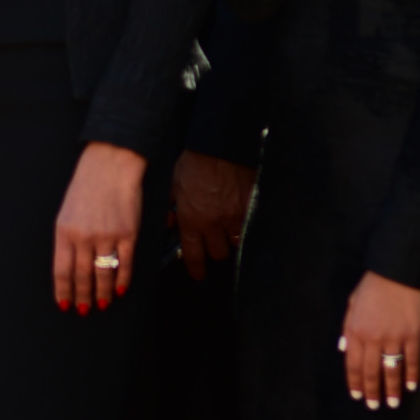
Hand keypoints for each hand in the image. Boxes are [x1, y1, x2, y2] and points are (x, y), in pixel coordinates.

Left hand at [53, 141, 144, 313]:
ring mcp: (107, 236)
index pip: (62, 270)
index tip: (64, 305)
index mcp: (64, 231)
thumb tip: (68, 270)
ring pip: (104, 274)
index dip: (63, 291)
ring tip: (101, 304)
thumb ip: (66, 240)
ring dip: (102, 293)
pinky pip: (124, 264)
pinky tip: (118, 290)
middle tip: (83, 310)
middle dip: (82, 297)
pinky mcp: (128, 234)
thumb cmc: (86, 188)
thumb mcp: (66, 212)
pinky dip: (122, 280)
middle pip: (82, 276)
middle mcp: (84, 236)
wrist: (110, 166)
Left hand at [170, 150, 255, 280]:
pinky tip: (241, 217)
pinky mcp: (251, 208)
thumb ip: (168, 206)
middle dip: (214, 249)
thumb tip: (168, 223)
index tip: (198, 274)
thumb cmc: (194, 161)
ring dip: (231, 238)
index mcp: (192, 219)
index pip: (194, 255)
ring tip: (227, 227)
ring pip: (236, 243)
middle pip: (218, 254)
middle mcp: (214, 223)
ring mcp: (235, 217)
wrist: (220, 146)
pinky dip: (246, 225)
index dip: (196, 269)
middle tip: (212, 240)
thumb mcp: (172, 183)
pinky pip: (251, 227)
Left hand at [341, 270, 419, 409]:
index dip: (354, 381)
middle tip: (374, 406)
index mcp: (355, 330)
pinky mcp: (413, 335)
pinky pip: (412, 360)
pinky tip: (411, 386)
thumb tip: (343, 349)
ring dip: (392, 389)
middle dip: (372, 391)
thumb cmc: (372, 287)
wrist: (397, 273)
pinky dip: (412, 375)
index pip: (353, 363)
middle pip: (371, 371)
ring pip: (391, 370)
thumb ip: (347, 328)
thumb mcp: (352, 304)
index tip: (356, 396)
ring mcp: (394, 338)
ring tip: (393, 403)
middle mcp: (373, 338)